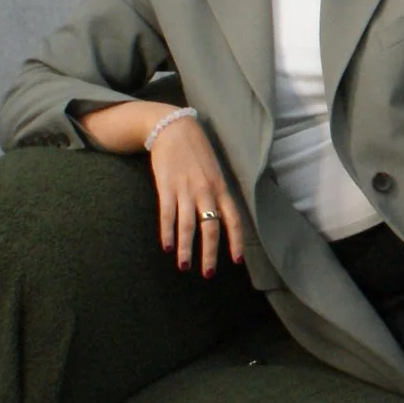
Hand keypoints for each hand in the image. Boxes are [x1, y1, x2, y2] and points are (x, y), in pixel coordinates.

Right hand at [146, 116, 244, 276]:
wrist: (174, 128)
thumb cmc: (196, 154)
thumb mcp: (215, 172)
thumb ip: (218, 195)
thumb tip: (221, 221)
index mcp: (221, 188)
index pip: (233, 219)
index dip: (236, 241)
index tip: (237, 262)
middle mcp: (206, 191)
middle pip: (211, 228)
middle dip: (210, 254)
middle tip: (207, 274)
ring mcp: (186, 189)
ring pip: (188, 226)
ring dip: (186, 249)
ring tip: (184, 266)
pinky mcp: (167, 186)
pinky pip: (168, 214)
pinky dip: (167, 232)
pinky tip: (166, 247)